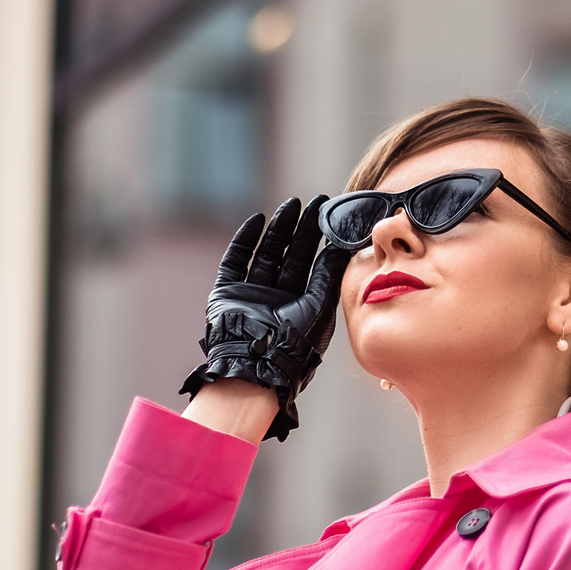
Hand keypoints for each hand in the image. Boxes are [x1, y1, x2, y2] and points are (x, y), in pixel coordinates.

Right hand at [179, 195, 342, 441]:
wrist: (259, 367)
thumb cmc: (296, 345)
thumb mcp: (321, 306)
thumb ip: (330, 276)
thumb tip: (343, 246)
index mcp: (302, 305)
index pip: (313, 264)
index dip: (321, 238)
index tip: (330, 213)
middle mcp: (277, 299)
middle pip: (291, 254)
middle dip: (302, 228)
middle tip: (313, 202)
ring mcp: (252, 295)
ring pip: (266, 253)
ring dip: (278, 228)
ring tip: (291, 204)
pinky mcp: (228, 294)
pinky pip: (235, 261)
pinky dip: (244, 240)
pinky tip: (257, 220)